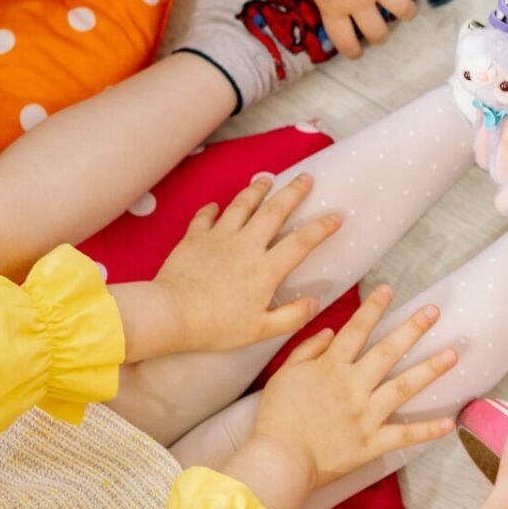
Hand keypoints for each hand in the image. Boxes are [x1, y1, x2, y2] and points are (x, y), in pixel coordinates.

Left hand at [152, 175, 339, 352]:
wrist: (171, 313)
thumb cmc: (216, 326)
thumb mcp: (260, 331)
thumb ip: (291, 317)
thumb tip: (314, 303)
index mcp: (265, 269)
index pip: (301, 242)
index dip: (321, 227)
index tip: (336, 215)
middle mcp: (246, 246)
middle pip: (274, 211)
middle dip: (293, 192)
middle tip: (306, 177)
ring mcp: (219, 238)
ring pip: (241, 205)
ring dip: (256, 190)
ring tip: (266, 179)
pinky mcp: (194, 238)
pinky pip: (205, 217)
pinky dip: (211, 209)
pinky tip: (215, 206)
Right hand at [252, 285, 456, 489]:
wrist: (280, 460)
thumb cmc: (277, 419)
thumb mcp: (284, 376)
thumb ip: (307, 351)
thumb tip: (330, 332)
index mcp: (331, 368)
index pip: (356, 331)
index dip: (373, 308)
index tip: (388, 289)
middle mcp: (354, 387)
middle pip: (388, 352)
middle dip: (412, 328)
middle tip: (434, 311)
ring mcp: (366, 415)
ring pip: (403, 387)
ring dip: (430, 369)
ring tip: (453, 354)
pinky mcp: (372, 443)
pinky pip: (404, 436)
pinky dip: (426, 430)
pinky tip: (449, 423)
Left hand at [290, 0, 419, 59]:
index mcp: (333, 7)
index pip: (345, 41)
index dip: (353, 50)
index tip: (358, 52)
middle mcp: (358, 0)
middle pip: (378, 31)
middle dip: (382, 34)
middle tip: (383, 29)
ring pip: (402, 7)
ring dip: (407, 9)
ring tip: (407, 7)